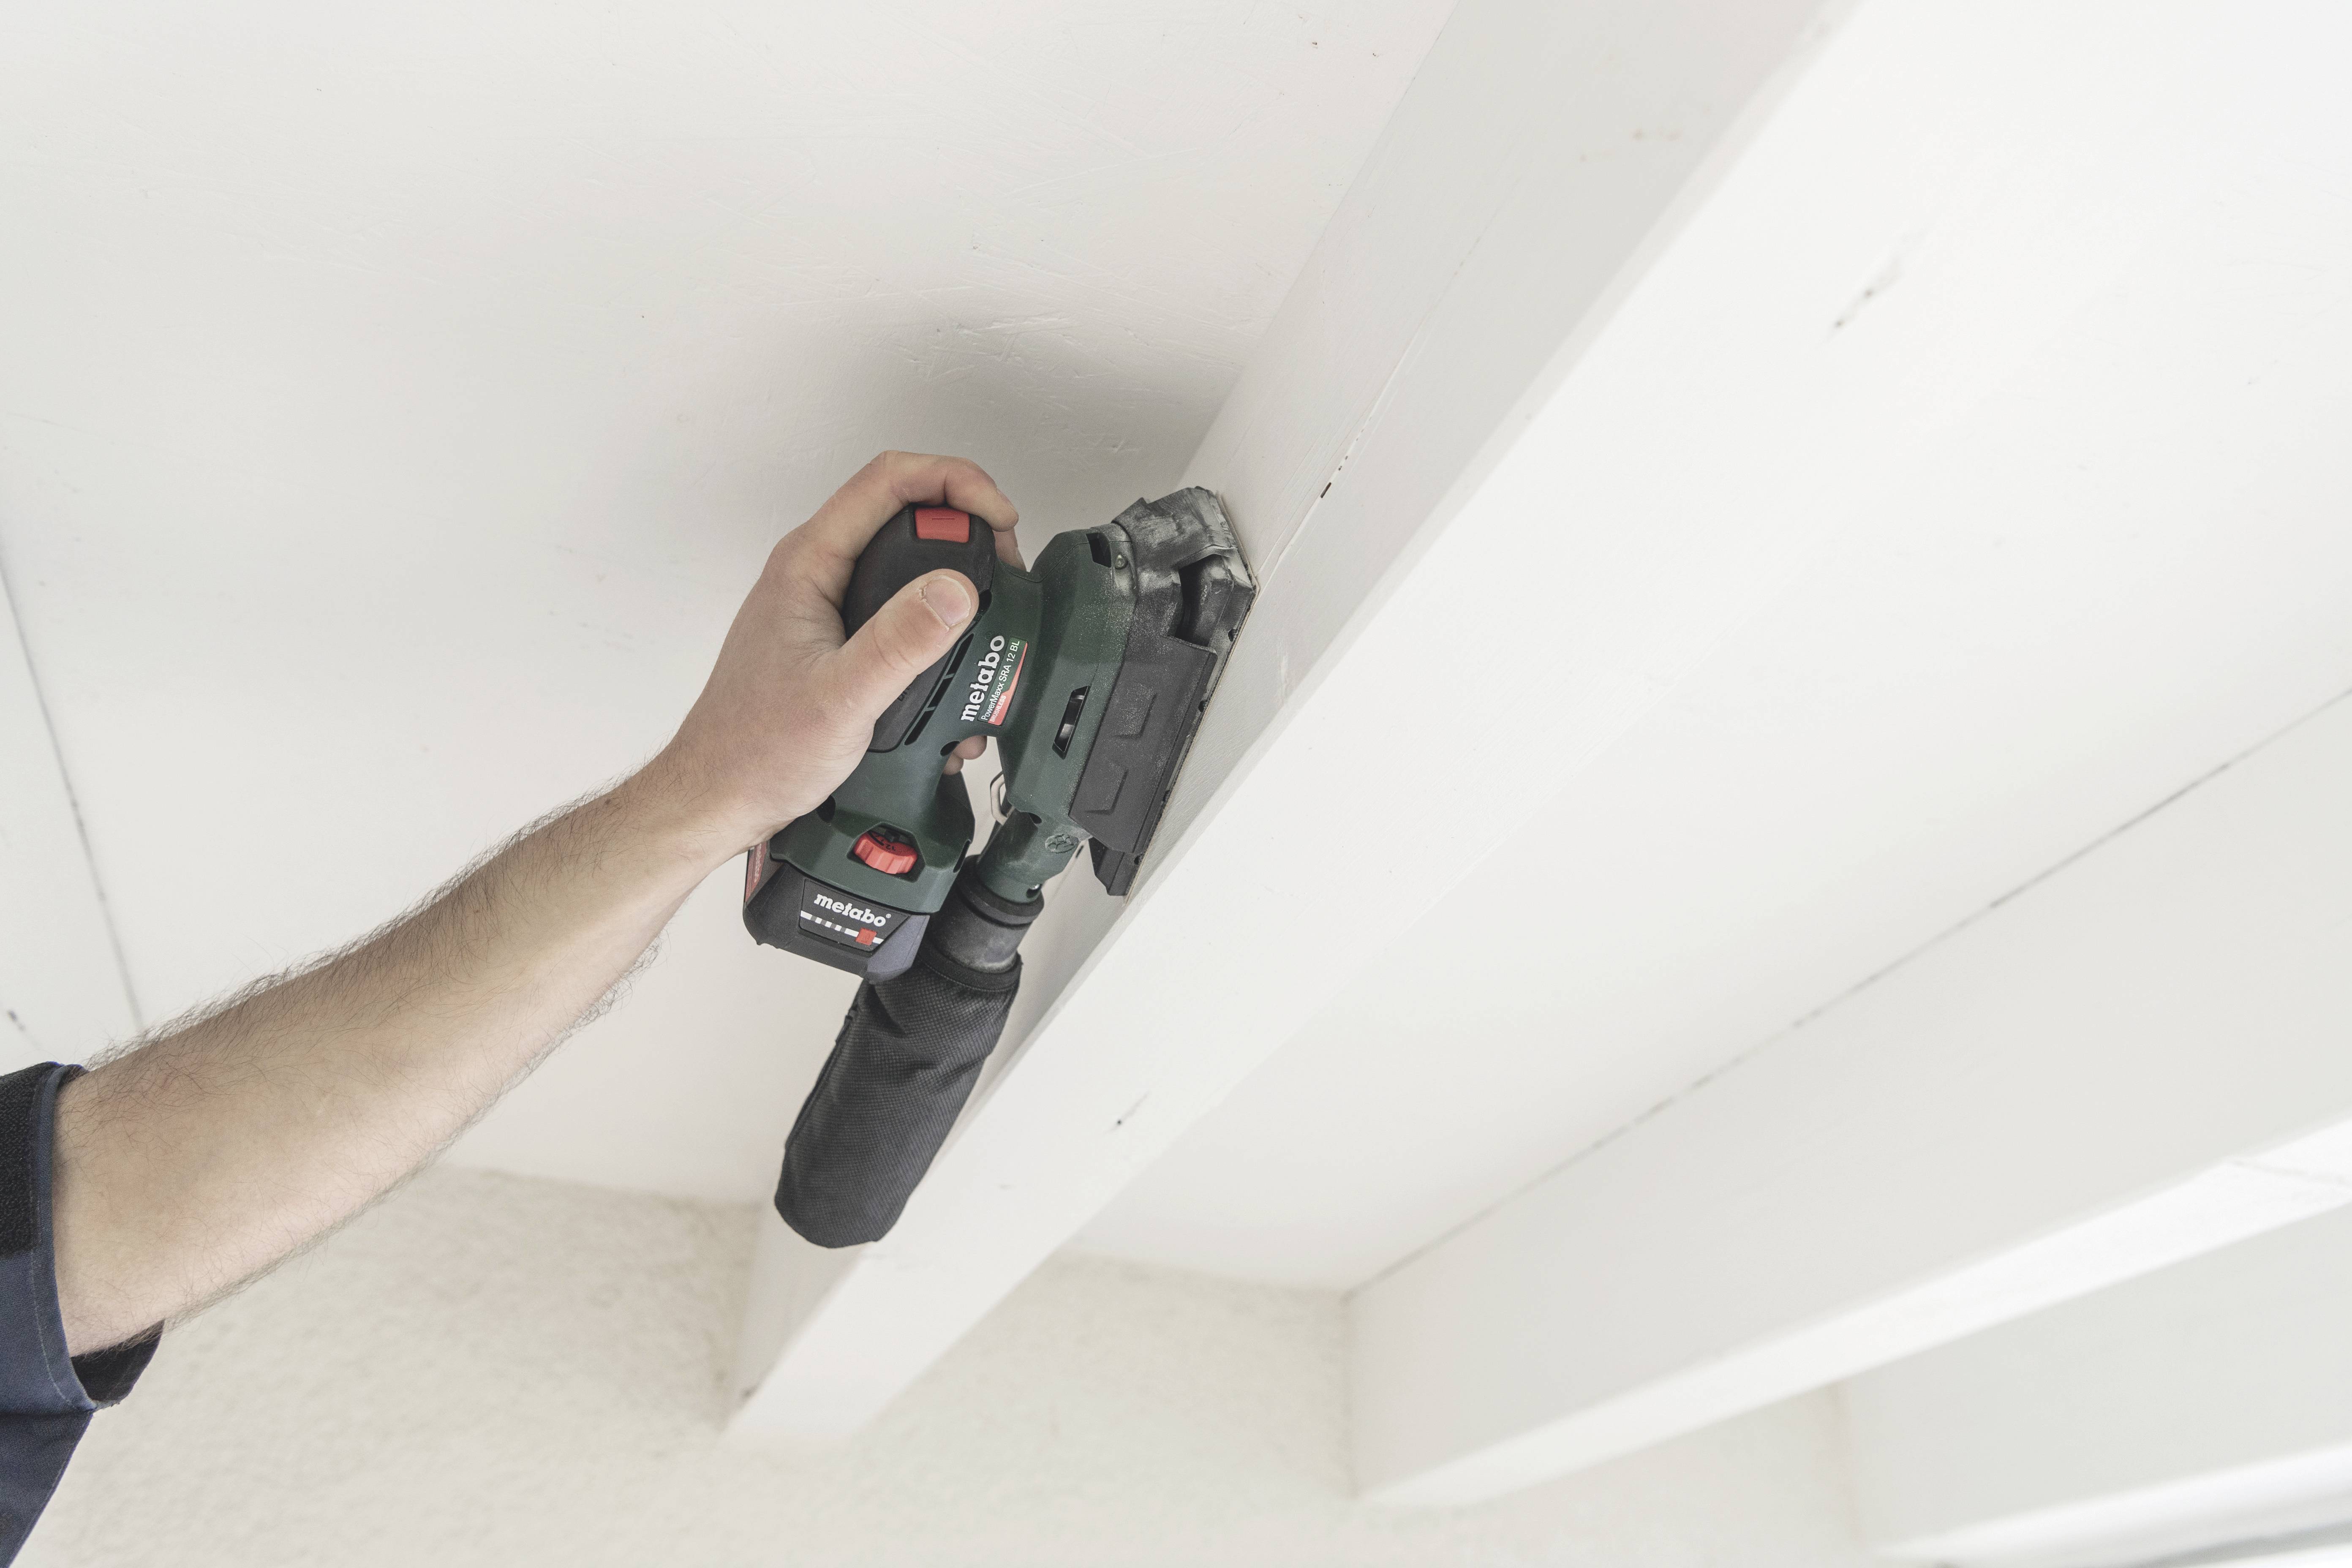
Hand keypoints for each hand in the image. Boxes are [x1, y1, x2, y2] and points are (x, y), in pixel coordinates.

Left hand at [643, 451, 1020, 858]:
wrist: (721, 796)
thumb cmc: (757, 750)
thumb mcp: (841, 698)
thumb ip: (900, 642)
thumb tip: (956, 589)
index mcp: (808, 563)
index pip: (889, 480)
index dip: (956, 482)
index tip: (1001, 520)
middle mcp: (818, 572)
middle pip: (907, 513)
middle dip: (969, 534)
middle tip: (1006, 576)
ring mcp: (829, 604)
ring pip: (909, 564)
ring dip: (958, 590)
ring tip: (991, 626)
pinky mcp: (842, 637)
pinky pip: (901, 610)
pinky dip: (939, 633)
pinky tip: (955, 678)